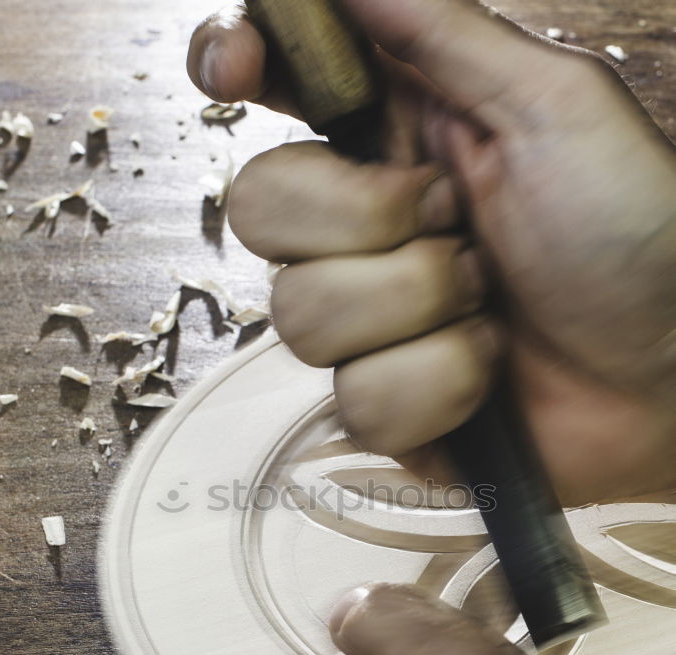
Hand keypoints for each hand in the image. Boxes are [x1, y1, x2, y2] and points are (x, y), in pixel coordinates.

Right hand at [188, 0, 675, 505]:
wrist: (672, 368)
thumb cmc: (635, 233)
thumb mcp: (554, 106)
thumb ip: (442, 30)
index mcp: (399, 139)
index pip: (278, 89)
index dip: (235, 65)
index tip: (237, 68)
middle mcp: (368, 227)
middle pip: (258, 208)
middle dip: (363, 220)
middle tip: (454, 220)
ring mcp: (370, 322)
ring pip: (302, 317)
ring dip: (419, 307)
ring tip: (490, 304)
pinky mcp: (385, 404)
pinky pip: (359, 400)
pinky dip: (441, 384)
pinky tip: (489, 369)